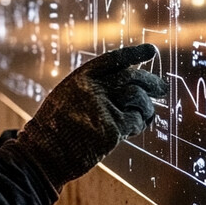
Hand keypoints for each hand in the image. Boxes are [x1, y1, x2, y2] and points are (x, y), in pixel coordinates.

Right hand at [18, 44, 166, 189]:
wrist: (43, 154)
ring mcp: (102, 107)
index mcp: (80, 78)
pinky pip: (136, 121)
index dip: (133, 54)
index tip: (151, 50)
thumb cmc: (55, 130)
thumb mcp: (68, 98)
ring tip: (144, 116)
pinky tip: (134, 129)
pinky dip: (139, 125)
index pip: (113, 60)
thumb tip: (129, 87)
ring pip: (138, 98)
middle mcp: (92, 88)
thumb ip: (94, 90)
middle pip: (131, 77)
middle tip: (162, 88)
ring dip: (146, 108)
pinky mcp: (111, 128)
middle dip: (151, 82)